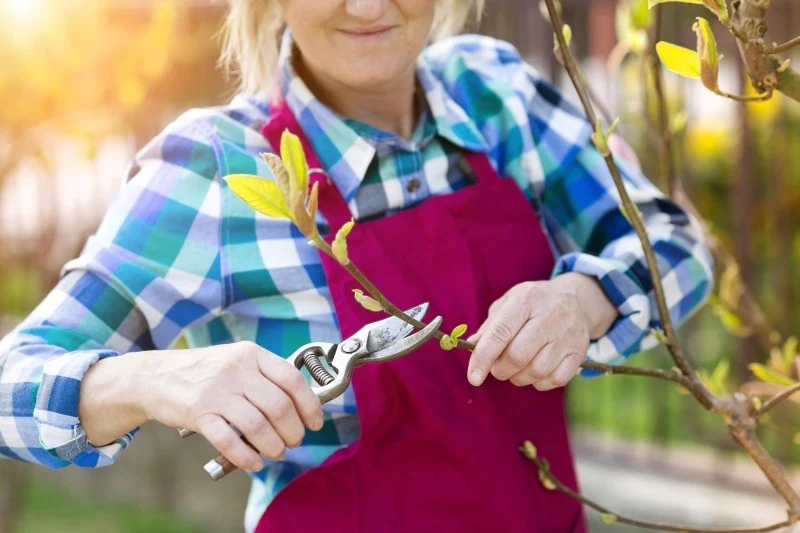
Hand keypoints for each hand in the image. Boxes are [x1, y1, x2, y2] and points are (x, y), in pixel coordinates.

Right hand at [141, 342, 323, 471]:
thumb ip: (266, 377)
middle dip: (293, 431)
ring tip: (276, 452)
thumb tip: (301, 406)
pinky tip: (254, 462)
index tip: (315, 423)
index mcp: (251, 354)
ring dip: (274, 446)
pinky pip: (229, 440)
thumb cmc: (205, 372)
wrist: (155, 376)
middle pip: (279, 406)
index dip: (309, 405)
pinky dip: (246, 456)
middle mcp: (236, 370)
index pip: (292, 379)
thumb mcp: (237, 361)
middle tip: (294, 441)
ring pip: (258, 425)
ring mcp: (216, 391)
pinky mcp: (197, 413)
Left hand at [466, 274, 616, 390]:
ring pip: (536, 372)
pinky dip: (538, 382)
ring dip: (518, 377)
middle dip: (500, 369)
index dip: (483, 357)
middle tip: (497, 367)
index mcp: (526, 300)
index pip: (500, 332)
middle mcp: (550, 316)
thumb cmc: (532, 304)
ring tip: (515, 368)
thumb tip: (472, 346)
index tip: (473, 377)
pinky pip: (554, 380)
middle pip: (518, 356)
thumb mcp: (508, 303)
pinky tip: (534, 370)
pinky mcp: (579, 353)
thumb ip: (490, 326)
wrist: (574, 300)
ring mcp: (567, 335)